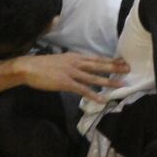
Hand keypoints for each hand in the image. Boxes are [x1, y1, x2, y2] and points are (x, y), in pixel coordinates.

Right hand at [6, 52, 128, 98]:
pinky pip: (82, 90)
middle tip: (129, 69)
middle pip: (99, 65)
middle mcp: (76, 63)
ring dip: (108, 81)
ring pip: (94, 77)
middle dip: (114, 67)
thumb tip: (81, 67)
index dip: (110, 60)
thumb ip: (72, 63)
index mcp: (74, 57)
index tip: (122, 60)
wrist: (28, 67)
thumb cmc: (42, 65)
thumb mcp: (61, 60)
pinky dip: (93, 95)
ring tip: (121, 85)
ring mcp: (71, 73)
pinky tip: (101, 100)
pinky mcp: (66, 83)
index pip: (96, 58)